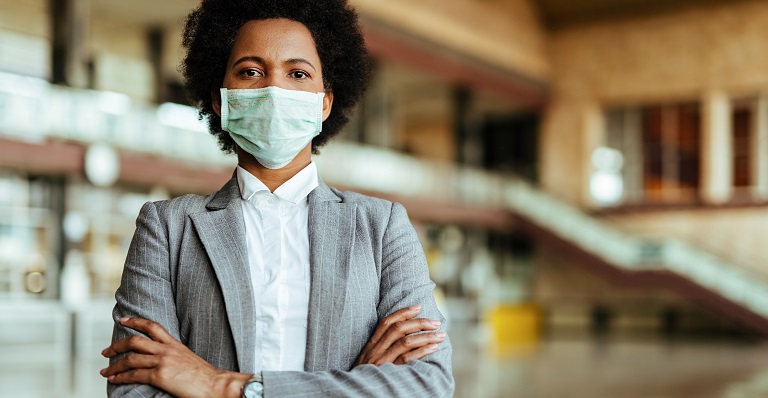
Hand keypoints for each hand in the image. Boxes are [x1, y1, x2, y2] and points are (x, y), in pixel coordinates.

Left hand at [100, 317, 250, 397]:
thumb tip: (163, 360)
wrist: (216, 384)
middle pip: (135, 341)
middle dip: (117, 345)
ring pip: (130, 359)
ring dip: (114, 365)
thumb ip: (174, 355)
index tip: (123, 320)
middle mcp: (167, 350)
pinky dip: (120, 376)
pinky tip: (114, 379)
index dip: (135, 321)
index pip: (152, 326)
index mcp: (174, 344)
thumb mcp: (188, 358)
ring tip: (105, 370)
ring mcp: (163, 362)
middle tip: (106, 351)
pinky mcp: (160, 376)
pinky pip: (134, 374)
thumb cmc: (205, 376)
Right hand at [355, 305, 445, 366]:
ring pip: (405, 342)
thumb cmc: (365, 375)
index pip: (386, 322)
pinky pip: (407, 359)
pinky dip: (422, 351)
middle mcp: (376, 350)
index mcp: (371, 344)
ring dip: (426, 336)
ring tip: (440, 335)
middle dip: (419, 323)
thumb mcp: (368, 358)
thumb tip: (403, 334)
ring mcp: (382, 361)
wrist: (355, 391)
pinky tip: (433, 347)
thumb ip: (381, 347)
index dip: (403, 312)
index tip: (418, 307)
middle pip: (398, 329)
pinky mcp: (389, 372)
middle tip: (436, 322)